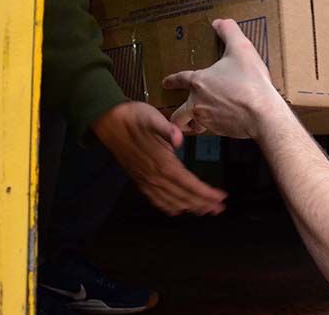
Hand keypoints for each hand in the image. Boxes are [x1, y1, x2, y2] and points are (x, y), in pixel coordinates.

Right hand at [92, 101, 226, 215]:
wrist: (107, 121)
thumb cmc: (132, 116)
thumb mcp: (151, 116)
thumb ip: (166, 129)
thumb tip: (179, 138)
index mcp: (161, 162)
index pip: (187, 182)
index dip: (204, 192)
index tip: (221, 197)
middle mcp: (154, 176)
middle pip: (182, 195)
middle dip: (202, 203)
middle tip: (220, 209)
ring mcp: (145, 179)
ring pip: (170, 200)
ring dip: (189, 207)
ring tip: (205, 211)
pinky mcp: (138, 179)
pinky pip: (155, 199)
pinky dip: (168, 206)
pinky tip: (175, 210)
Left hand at [163, 19, 287, 139]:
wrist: (262, 113)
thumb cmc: (250, 81)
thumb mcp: (242, 48)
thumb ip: (229, 32)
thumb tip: (219, 22)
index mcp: (200, 81)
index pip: (180, 79)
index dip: (171, 80)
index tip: (165, 84)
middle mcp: (198, 102)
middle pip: (178, 114)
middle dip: (176, 116)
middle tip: (180, 115)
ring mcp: (207, 119)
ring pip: (192, 125)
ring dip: (192, 125)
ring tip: (197, 124)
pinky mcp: (219, 131)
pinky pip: (210, 130)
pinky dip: (213, 127)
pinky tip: (222, 123)